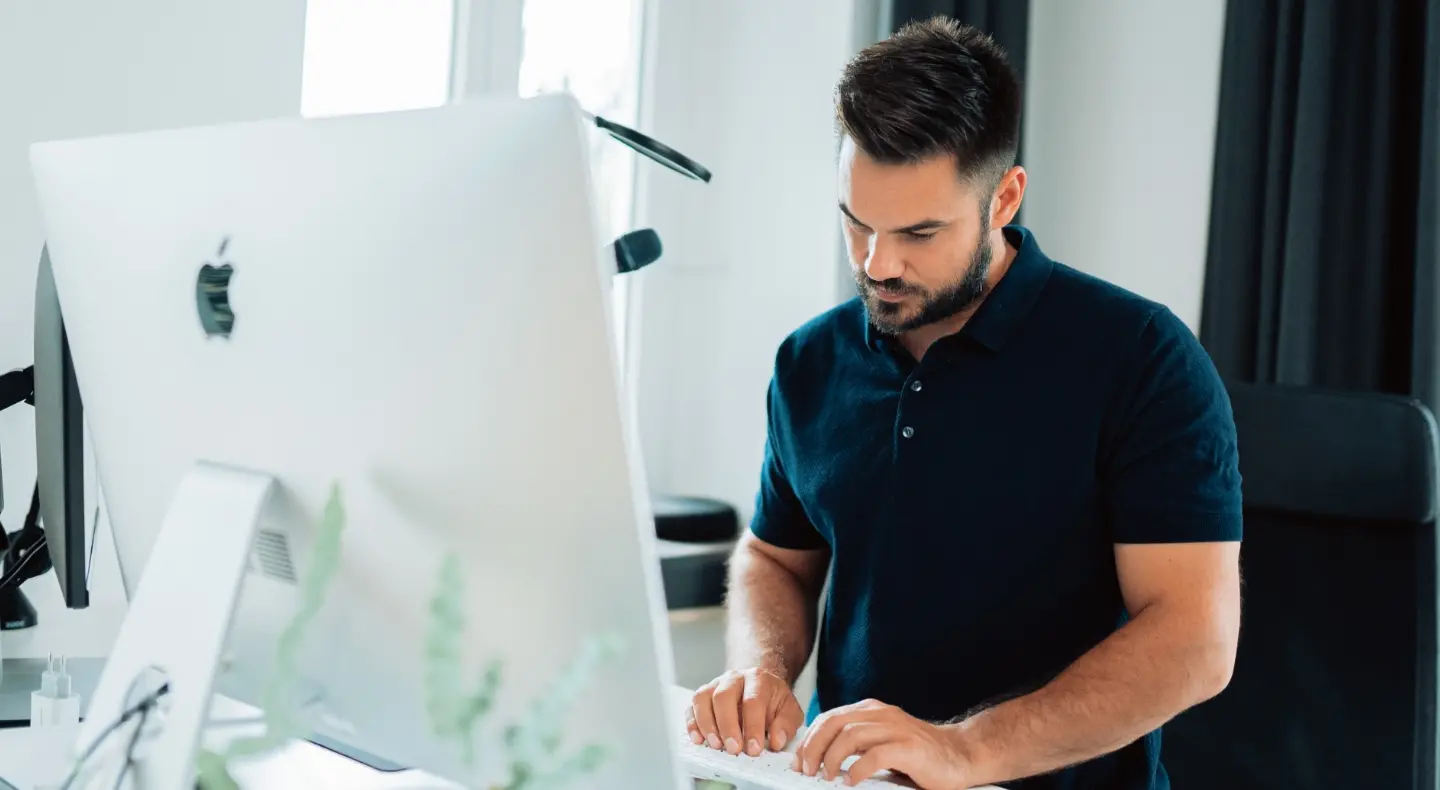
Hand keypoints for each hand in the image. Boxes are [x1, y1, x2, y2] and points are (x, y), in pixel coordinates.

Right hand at [687, 668, 805, 755]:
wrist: (758, 686)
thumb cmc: (772, 701)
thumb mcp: (789, 710)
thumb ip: (786, 725)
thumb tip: (776, 741)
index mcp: (758, 679)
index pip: (752, 701)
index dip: (752, 727)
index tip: (754, 749)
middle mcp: (734, 678)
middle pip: (723, 696)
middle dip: (727, 725)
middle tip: (733, 749)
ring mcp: (715, 685)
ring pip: (703, 698)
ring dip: (707, 724)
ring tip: (716, 745)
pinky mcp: (702, 696)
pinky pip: (691, 706)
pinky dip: (692, 724)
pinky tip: (698, 739)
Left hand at [793, 699, 984, 788]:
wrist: (960, 755)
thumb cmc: (919, 753)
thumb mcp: (882, 742)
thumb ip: (858, 744)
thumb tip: (821, 760)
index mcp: (871, 711)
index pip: (829, 718)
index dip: (809, 739)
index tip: (798, 760)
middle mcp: (881, 715)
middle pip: (834, 723)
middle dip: (813, 747)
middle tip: (805, 770)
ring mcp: (896, 729)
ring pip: (850, 735)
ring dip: (831, 758)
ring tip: (825, 776)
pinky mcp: (909, 747)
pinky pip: (875, 755)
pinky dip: (857, 769)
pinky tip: (851, 781)